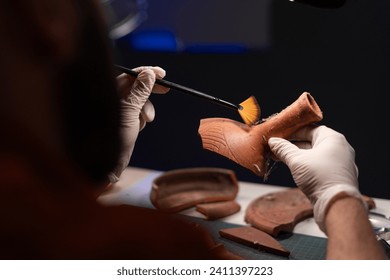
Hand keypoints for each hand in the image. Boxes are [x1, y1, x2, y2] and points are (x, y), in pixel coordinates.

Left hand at [108, 66, 168, 182]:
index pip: (128, 75)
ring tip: (146, 120)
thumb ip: (140, 92)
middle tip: (166, 89)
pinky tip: (139, 127)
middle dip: (149, 89)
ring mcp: (116, 109)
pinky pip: (137, 112)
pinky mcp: (122, 119)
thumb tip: (149, 74)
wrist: (108, 164)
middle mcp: (110, 98)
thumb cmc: (114, 138)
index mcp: (107, 92)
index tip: (161, 74)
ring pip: (138, 100)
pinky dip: (141, 117)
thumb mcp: (130, 112)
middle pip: (134, 85)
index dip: (145, 72)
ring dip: (145, 108)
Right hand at [268, 125, 364, 231]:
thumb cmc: (321, 177)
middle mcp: (339, 149)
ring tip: (280, 157)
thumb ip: (284, 149)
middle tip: (277, 146)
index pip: (311, 128)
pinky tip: (293, 169)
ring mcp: (339, 164)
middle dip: (293, 145)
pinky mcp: (336, 178)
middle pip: (312, 142)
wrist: (337, 205)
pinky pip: (318, 166)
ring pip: (315, 155)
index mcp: (333, 139)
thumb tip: (273, 142)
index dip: (294, 130)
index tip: (280, 134)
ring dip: (297, 156)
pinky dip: (306, 166)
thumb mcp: (297, 161)